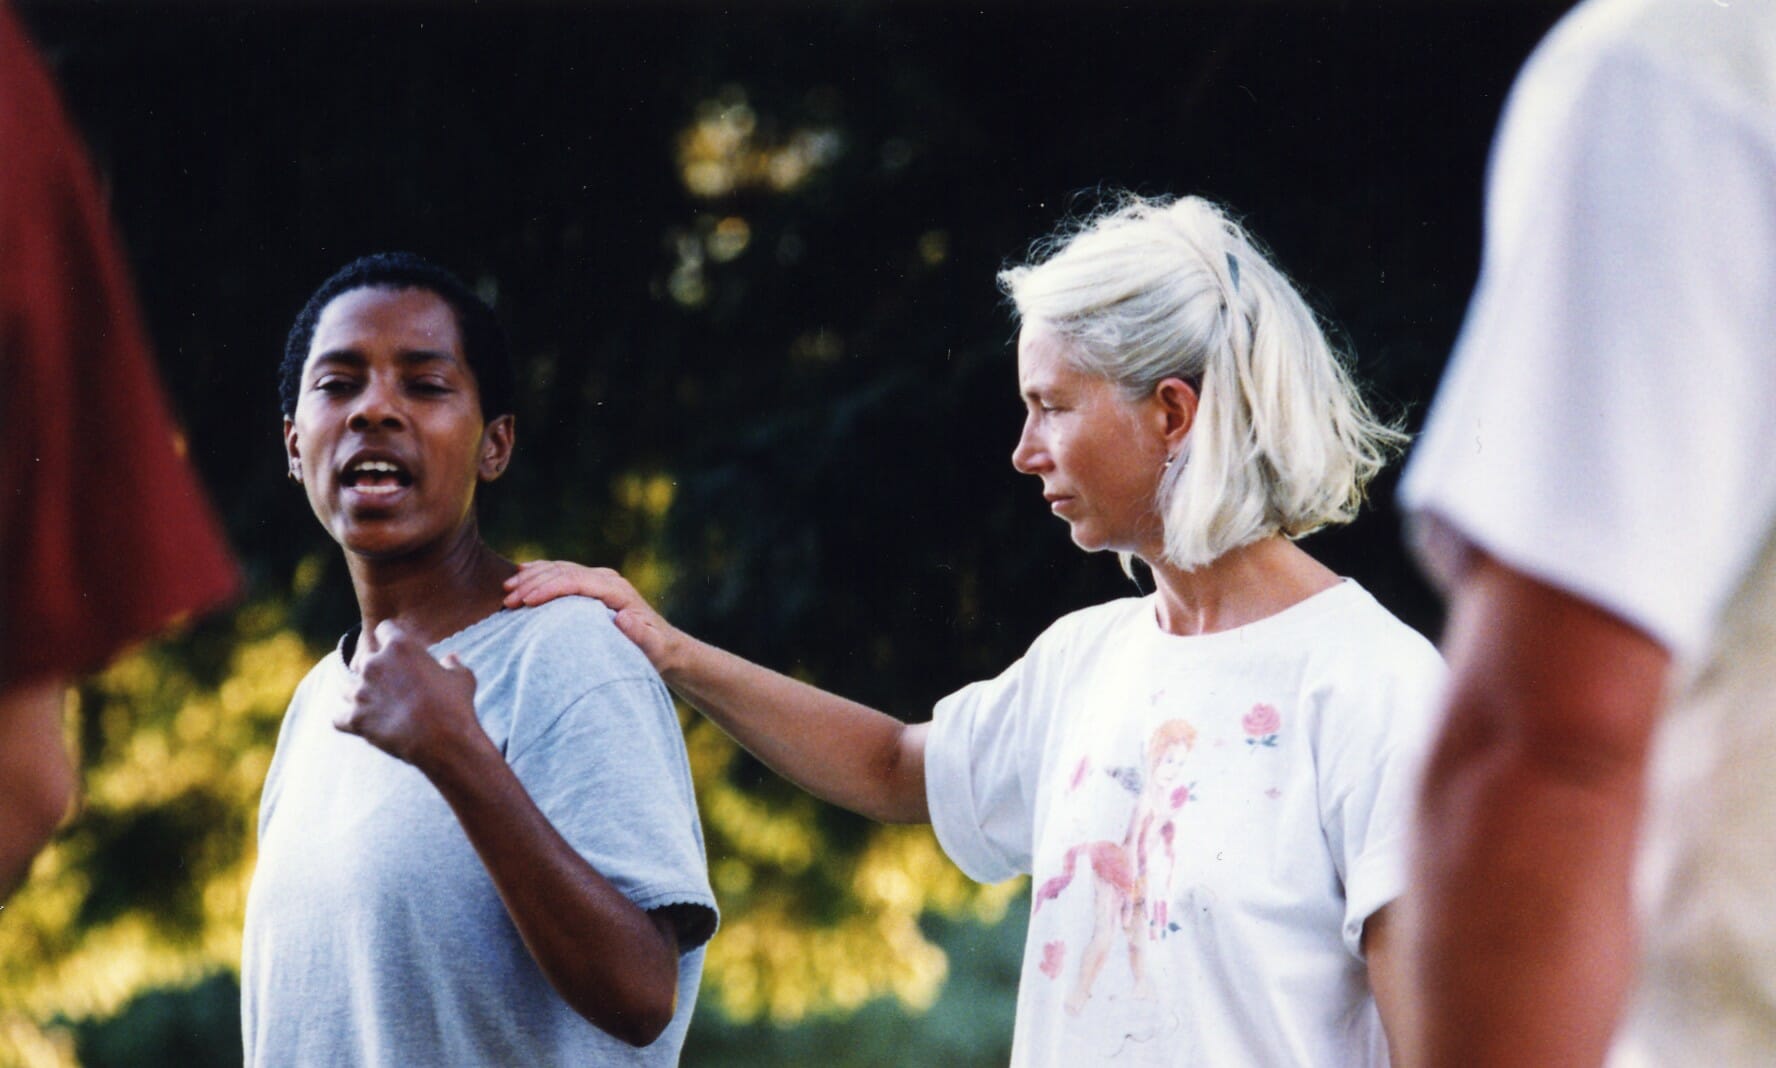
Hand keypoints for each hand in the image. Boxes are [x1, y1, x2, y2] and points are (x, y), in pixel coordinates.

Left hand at [339, 619, 490, 777]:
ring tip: (375, 706)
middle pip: (363, 659)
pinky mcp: (355, 719)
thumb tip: (451, 658)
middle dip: (374, 669)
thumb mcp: (462, 678)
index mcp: (399, 646)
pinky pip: (338, 718)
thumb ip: (453, 664)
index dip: (392, 638)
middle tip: (390, 684)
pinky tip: (359, 723)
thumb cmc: (455, 706)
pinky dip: (347, 720)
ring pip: (347, 688)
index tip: (399, 651)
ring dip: (359, 694)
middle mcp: (374, 664)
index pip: (384, 629)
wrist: (444, 741)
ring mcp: (360, 692)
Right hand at [503, 561, 682, 671]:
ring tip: (507, 592)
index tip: (526, 601)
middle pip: (564, 572)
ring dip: (532, 577)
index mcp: (617, 591)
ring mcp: (599, 580)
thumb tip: (623, 616)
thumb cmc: (657, 651)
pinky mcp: (592, 585)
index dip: (549, 588)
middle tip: (508, 601)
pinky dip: (540, 573)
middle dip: (533, 583)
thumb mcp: (653, 647)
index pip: (577, 580)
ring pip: (559, 569)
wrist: (666, 647)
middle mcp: (607, 580)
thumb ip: (640, 634)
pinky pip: (562, 573)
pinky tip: (520, 576)